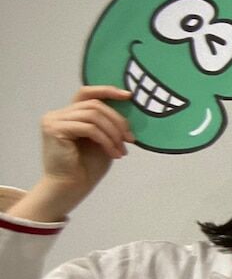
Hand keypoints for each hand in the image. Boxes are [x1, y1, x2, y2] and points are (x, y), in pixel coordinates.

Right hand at [35, 86, 134, 215]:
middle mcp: (59, 114)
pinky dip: (106, 140)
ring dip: (113, 133)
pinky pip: (89, 128)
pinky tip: (113, 154)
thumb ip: (108, 125)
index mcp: (69, 114)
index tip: (128, 95)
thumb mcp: (103, 141)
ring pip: (93, 116)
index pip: (87, 93)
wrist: (70, 187)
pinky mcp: (54, 129)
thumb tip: (128, 115)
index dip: (107, 91)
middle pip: (95, 105)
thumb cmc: (86, 168)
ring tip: (121, 150)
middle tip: (130, 139)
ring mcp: (54, 120)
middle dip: (118, 121)